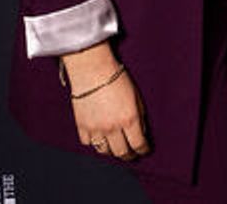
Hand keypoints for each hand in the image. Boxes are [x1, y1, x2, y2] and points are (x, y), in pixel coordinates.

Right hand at [62, 44, 150, 160]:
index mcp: (129, 119)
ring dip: (112, 152)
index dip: (143, 150)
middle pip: (121, 152)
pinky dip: (95, 143)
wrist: (92, 71)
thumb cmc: (117, 79)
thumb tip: (141, 132)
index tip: (144, 151)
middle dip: (128, 155)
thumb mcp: (136, 97)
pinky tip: (100, 139)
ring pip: (104, 151)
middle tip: (131, 154)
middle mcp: (112, 127)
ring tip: (116, 148)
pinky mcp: (81, 126)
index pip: (138, 144)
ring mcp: (95, 129)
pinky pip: (88, 143)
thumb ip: (140, 117)